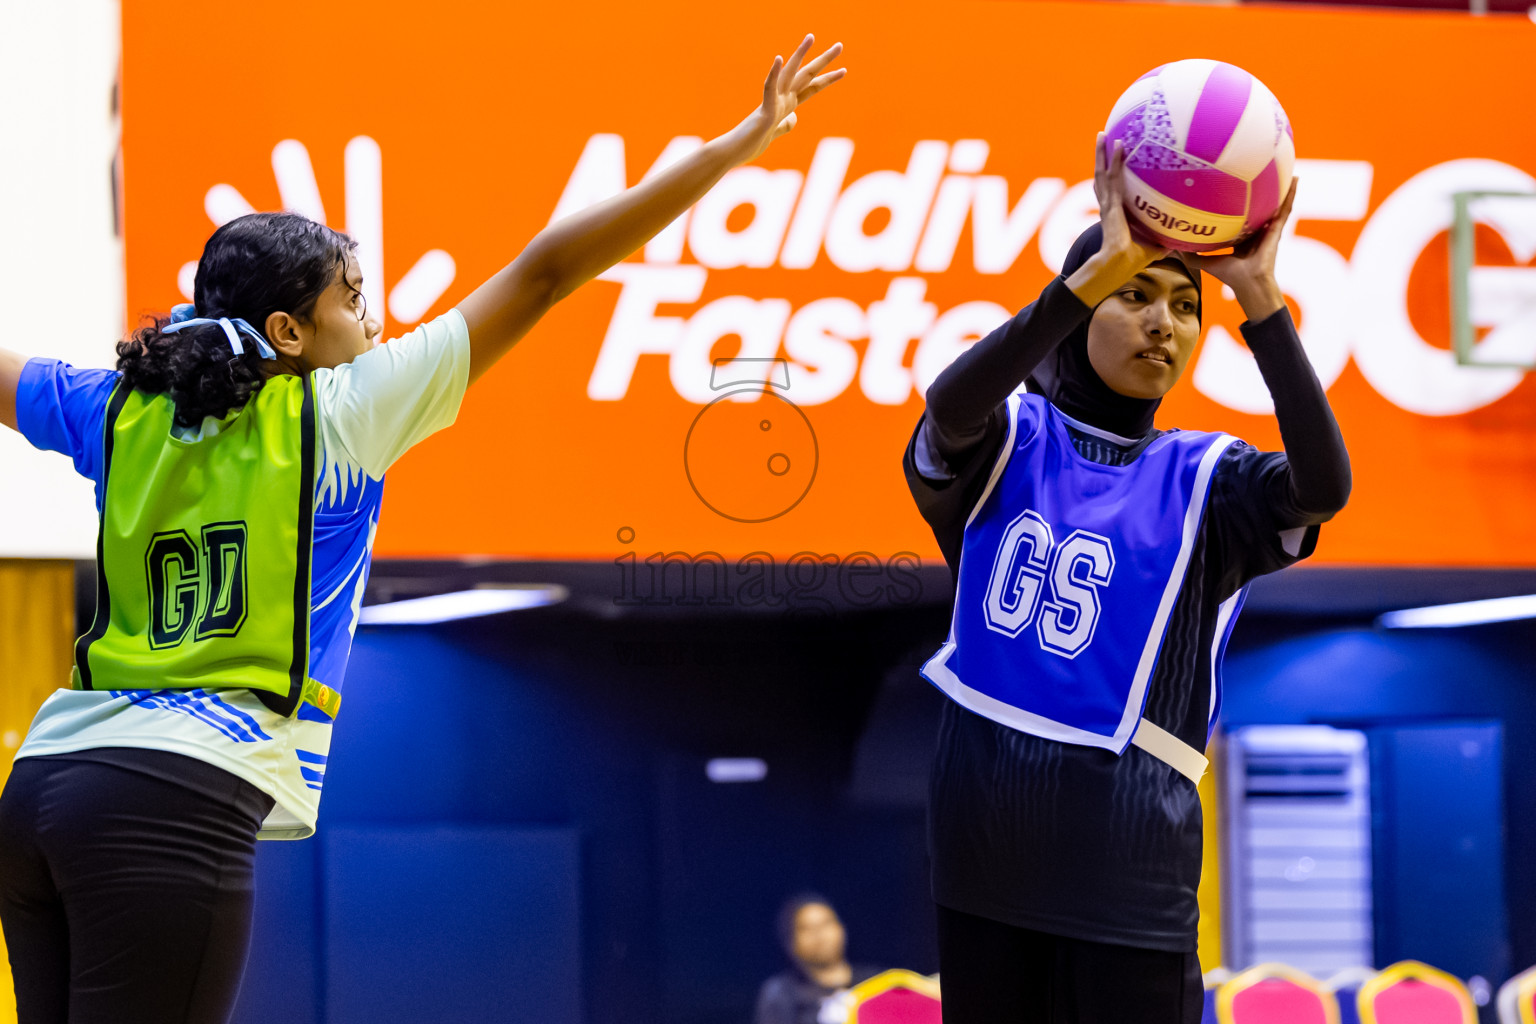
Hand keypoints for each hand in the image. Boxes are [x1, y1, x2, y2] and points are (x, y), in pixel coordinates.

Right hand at [731, 35, 845, 163]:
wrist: (736, 151)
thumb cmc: (752, 143)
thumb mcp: (775, 133)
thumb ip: (786, 124)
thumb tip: (794, 119)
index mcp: (787, 104)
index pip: (812, 88)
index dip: (828, 79)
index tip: (843, 70)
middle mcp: (782, 99)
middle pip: (807, 76)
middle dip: (824, 61)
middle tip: (840, 45)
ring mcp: (774, 102)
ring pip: (790, 74)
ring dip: (800, 55)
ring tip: (811, 37)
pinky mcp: (765, 110)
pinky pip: (769, 88)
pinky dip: (774, 73)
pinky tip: (780, 59)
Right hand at [1066, 134, 1168, 306]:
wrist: (1117, 265)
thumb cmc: (1131, 262)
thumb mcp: (1153, 248)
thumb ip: (1164, 243)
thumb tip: (1181, 244)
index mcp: (1113, 214)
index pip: (1108, 191)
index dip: (1107, 176)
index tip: (1109, 162)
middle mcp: (1107, 206)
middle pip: (1101, 176)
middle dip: (1101, 157)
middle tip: (1103, 138)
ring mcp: (1107, 204)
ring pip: (1102, 172)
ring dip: (1102, 152)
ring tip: (1102, 134)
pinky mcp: (1111, 204)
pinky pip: (1113, 178)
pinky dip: (1115, 160)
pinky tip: (1120, 144)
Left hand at [1189, 177, 1297, 321]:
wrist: (1248, 283)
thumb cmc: (1231, 276)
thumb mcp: (1207, 262)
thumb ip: (1192, 255)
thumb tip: (1173, 247)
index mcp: (1243, 238)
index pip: (1243, 218)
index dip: (1241, 206)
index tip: (1236, 189)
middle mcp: (1257, 231)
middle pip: (1261, 207)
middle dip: (1264, 192)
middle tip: (1264, 173)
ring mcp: (1269, 229)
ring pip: (1277, 204)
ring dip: (1282, 188)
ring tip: (1286, 169)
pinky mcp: (1277, 229)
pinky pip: (1285, 208)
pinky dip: (1291, 194)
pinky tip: (1295, 180)